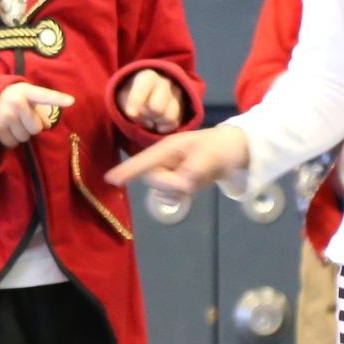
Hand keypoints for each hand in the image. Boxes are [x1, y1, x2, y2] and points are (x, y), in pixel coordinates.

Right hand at [0, 82, 72, 148]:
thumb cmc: (7, 98)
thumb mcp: (23, 96)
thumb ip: (38, 109)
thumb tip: (47, 126)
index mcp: (25, 91)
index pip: (44, 95)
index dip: (58, 98)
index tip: (71, 101)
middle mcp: (16, 103)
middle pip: (37, 128)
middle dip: (31, 127)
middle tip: (21, 119)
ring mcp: (6, 116)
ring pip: (25, 137)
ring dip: (20, 134)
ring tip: (11, 124)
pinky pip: (13, 143)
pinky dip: (11, 140)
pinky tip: (4, 130)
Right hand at [106, 126, 251, 201]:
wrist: (234, 151)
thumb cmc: (221, 147)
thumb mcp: (211, 155)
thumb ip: (194, 170)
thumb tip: (181, 187)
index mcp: (168, 148)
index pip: (144, 160)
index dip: (127, 170)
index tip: (110, 180)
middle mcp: (164, 160)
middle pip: (153, 180)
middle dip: (169, 185)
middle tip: (191, 181)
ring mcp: (168, 172)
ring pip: (160, 190)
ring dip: (175, 192)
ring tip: (195, 180)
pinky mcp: (174, 182)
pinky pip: (169, 196)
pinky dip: (179, 196)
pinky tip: (192, 186)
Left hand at [118, 69, 182, 134]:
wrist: (146, 93)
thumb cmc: (132, 94)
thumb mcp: (124, 97)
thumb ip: (128, 105)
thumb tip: (134, 115)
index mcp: (148, 76)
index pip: (140, 94)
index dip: (133, 106)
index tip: (129, 111)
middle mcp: (166, 82)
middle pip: (156, 108)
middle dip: (146, 115)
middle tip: (142, 113)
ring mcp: (177, 94)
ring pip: (168, 117)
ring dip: (155, 122)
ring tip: (149, 117)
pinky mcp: (183, 107)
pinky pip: (174, 124)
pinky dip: (163, 127)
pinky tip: (156, 121)